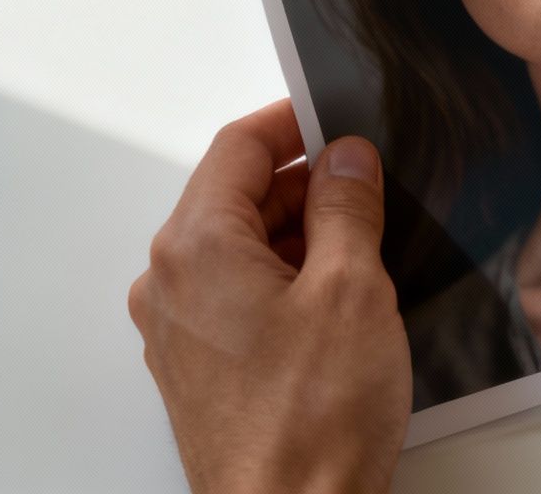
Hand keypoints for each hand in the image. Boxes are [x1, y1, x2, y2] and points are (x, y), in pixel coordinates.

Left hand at [128, 100, 409, 493]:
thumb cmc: (310, 421)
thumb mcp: (352, 288)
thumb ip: (347, 207)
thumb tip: (347, 160)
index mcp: (195, 247)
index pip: (238, 148)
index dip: (294, 123)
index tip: (340, 120)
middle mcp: (170, 283)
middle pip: (236, 197)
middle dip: (305, 183)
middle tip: (371, 187)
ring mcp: (179, 330)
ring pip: (240, 249)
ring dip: (300, 236)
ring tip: (366, 252)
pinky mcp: (199, 370)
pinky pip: (237, 296)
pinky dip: (284, 281)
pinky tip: (337, 304)